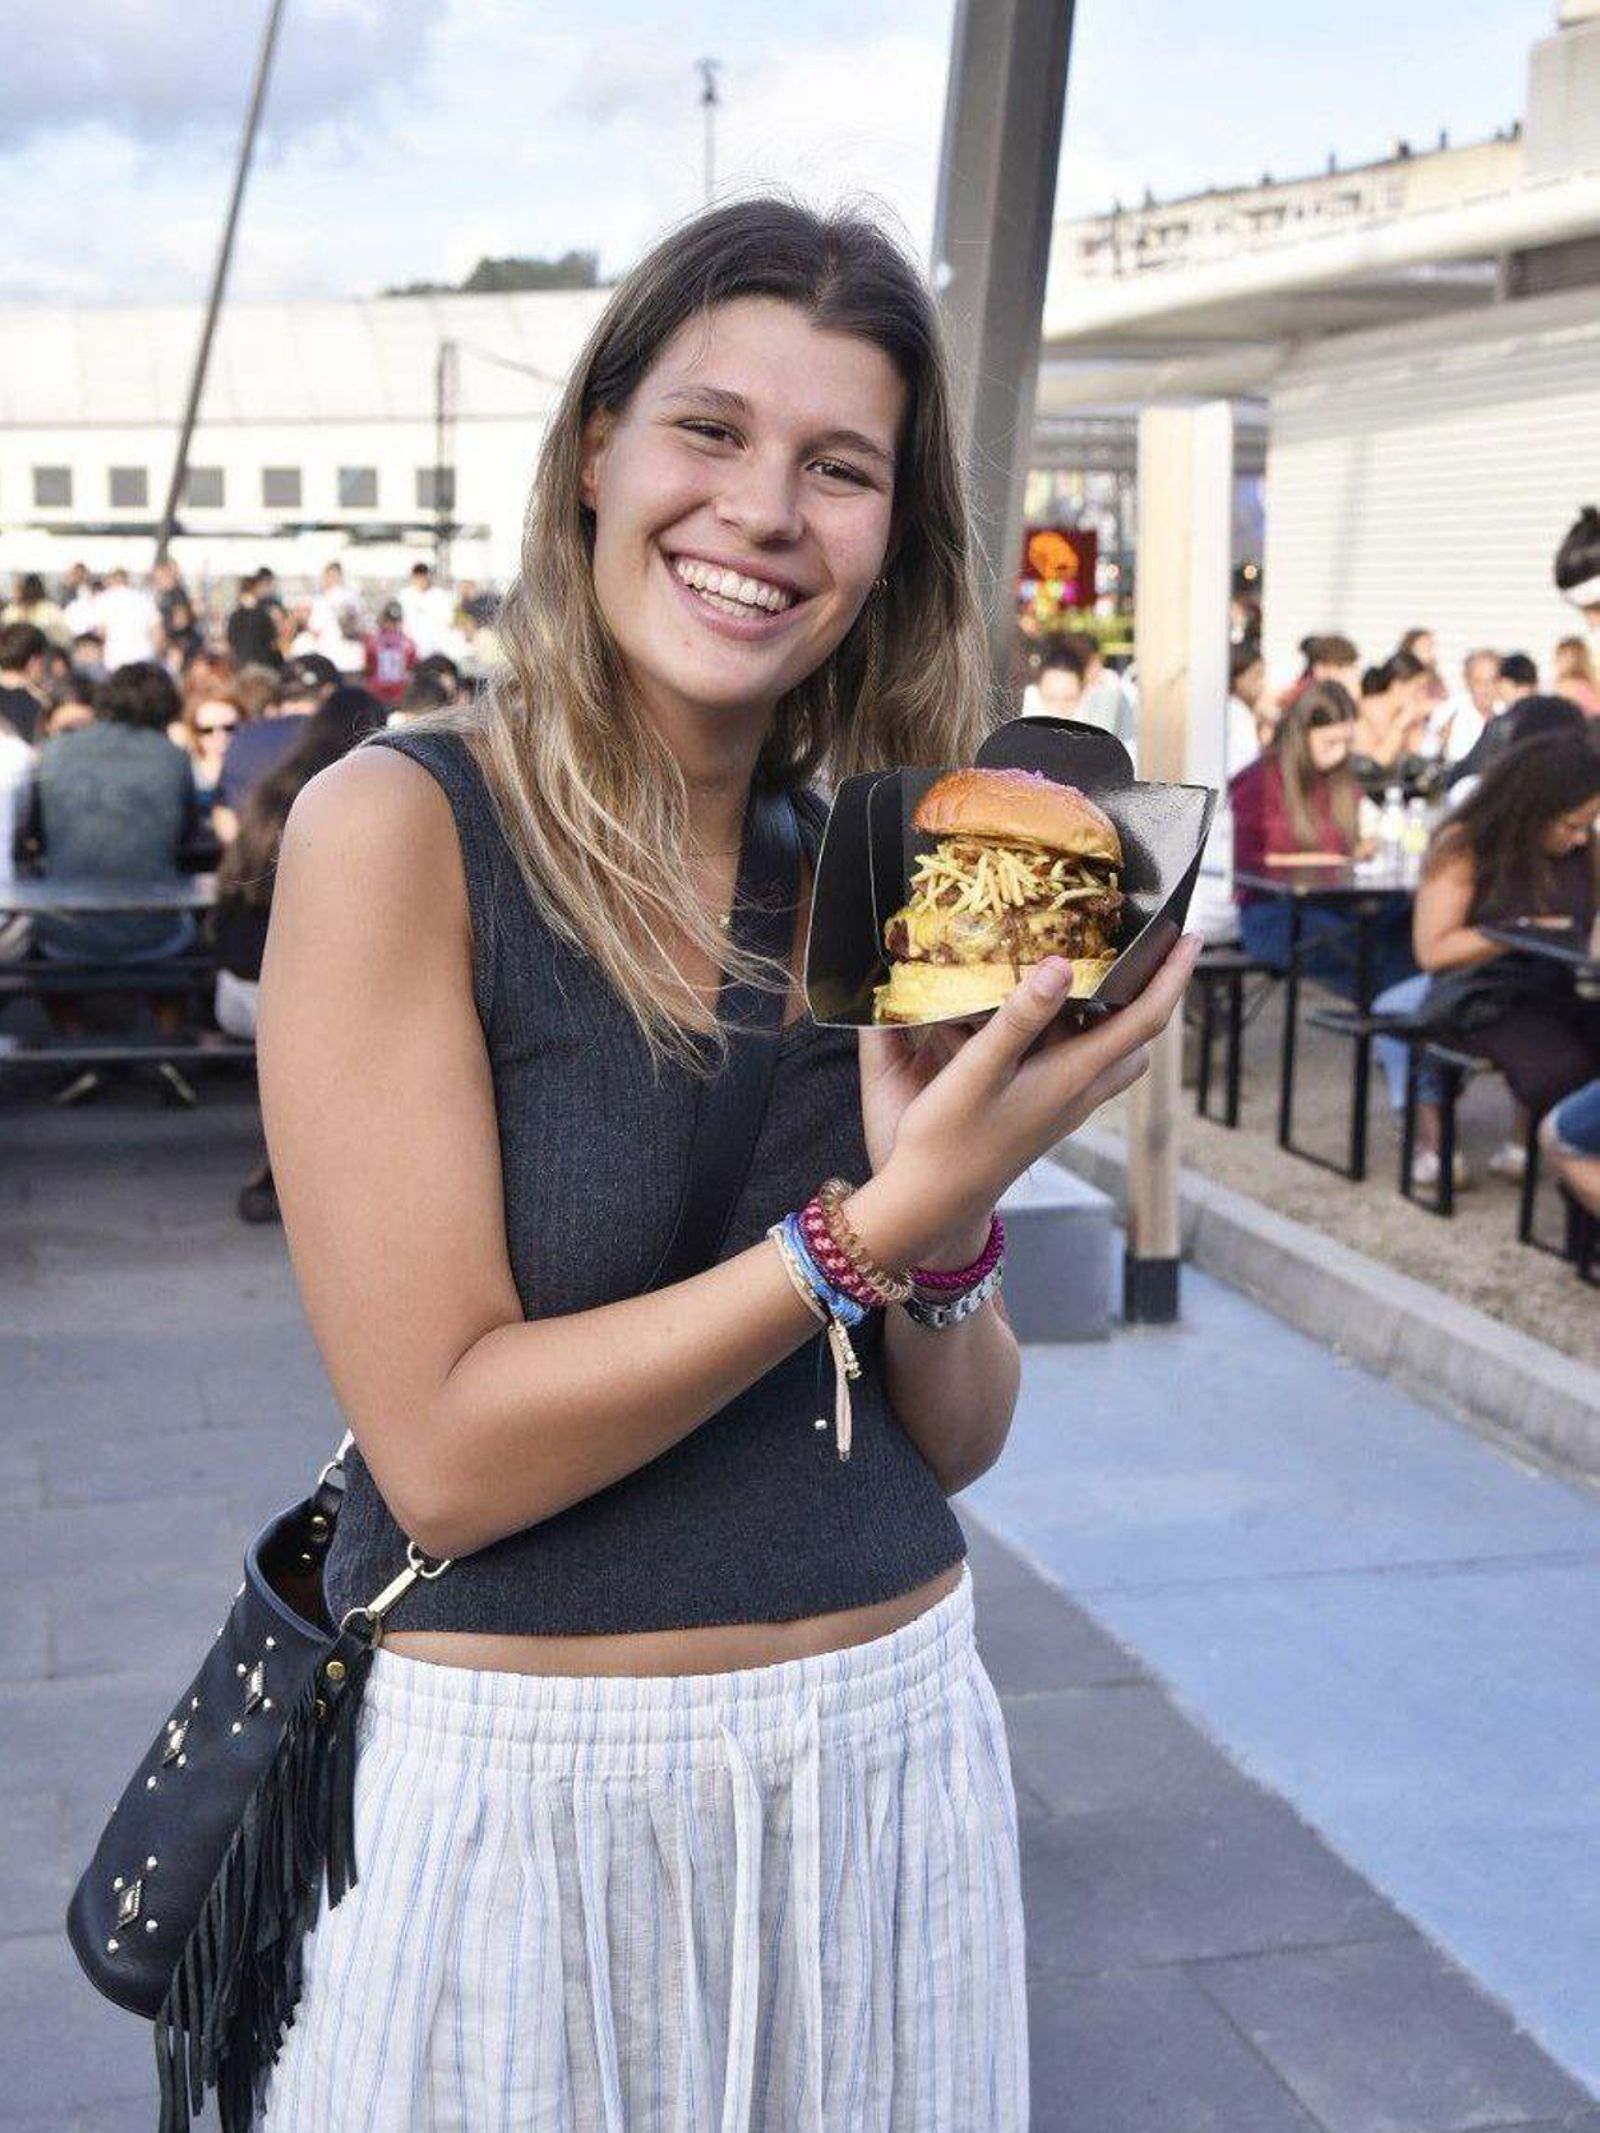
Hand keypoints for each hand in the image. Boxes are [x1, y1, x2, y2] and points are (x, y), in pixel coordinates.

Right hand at [855, 935, 1203, 1265]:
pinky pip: (1081, 1069)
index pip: (1145, 1019)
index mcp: (1073, 1076)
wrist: (931, 1203)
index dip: (1173, 974)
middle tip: (1143, 952)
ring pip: (1111, 1057)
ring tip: (1091, 977)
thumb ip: (1020, 1017)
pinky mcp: (1042, 1117)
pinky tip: (1041, 1022)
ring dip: (1114, 1018)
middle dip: (1151, 994)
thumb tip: (1062, 965)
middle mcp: (1079, 1093)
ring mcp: (1062, 1109)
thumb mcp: (978, 1070)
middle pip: (1137, 1040)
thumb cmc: (948, 1140)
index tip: (1191, 934)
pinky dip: (1080, 1037)